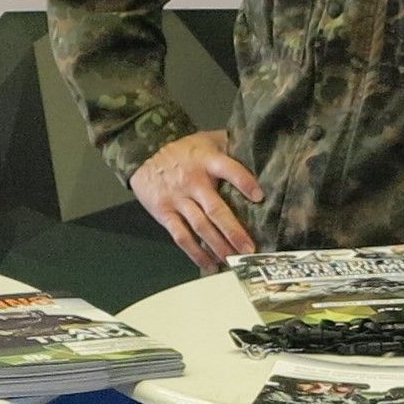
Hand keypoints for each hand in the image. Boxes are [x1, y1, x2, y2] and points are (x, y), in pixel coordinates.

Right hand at [131, 130, 263, 272]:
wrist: (144, 154)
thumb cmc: (184, 150)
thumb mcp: (207, 139)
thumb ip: (230, 145)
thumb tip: (259, 151)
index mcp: (206, 160)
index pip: (228, 169)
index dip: (243, 182)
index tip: (259, 197)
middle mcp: (193, 181)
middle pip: (215, 209)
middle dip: (234, 231)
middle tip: (250, 249)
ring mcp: (178, 199)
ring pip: (200, 227)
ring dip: (218, 246)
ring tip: (234, 261)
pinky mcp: (165, 213)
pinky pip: (181, 236)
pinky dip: (196, 253)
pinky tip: (210, 264)